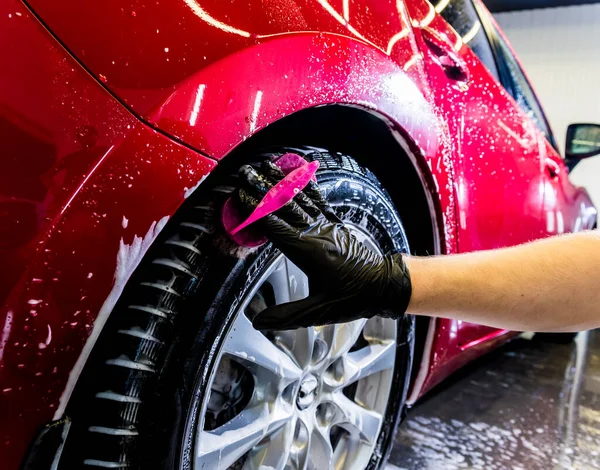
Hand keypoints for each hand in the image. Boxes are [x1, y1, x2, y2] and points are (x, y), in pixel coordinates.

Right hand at [233, 160, 411, 329]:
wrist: (383, 285)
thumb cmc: (354, 296)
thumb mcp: (318, 311)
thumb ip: (286, 316)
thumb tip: (259, 321)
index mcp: (307, 250)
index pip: (274, 225)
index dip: (255, 210)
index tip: (240, 198)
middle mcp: (316, 232)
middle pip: (283, 205)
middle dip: (262, 188)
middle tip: (244, 174)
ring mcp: (326, 225)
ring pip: (299, 198)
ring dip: (280, 181)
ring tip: (266, 167)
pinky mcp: (335, 223)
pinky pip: (317, 200)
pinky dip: (305, 186)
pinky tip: (298, 176)